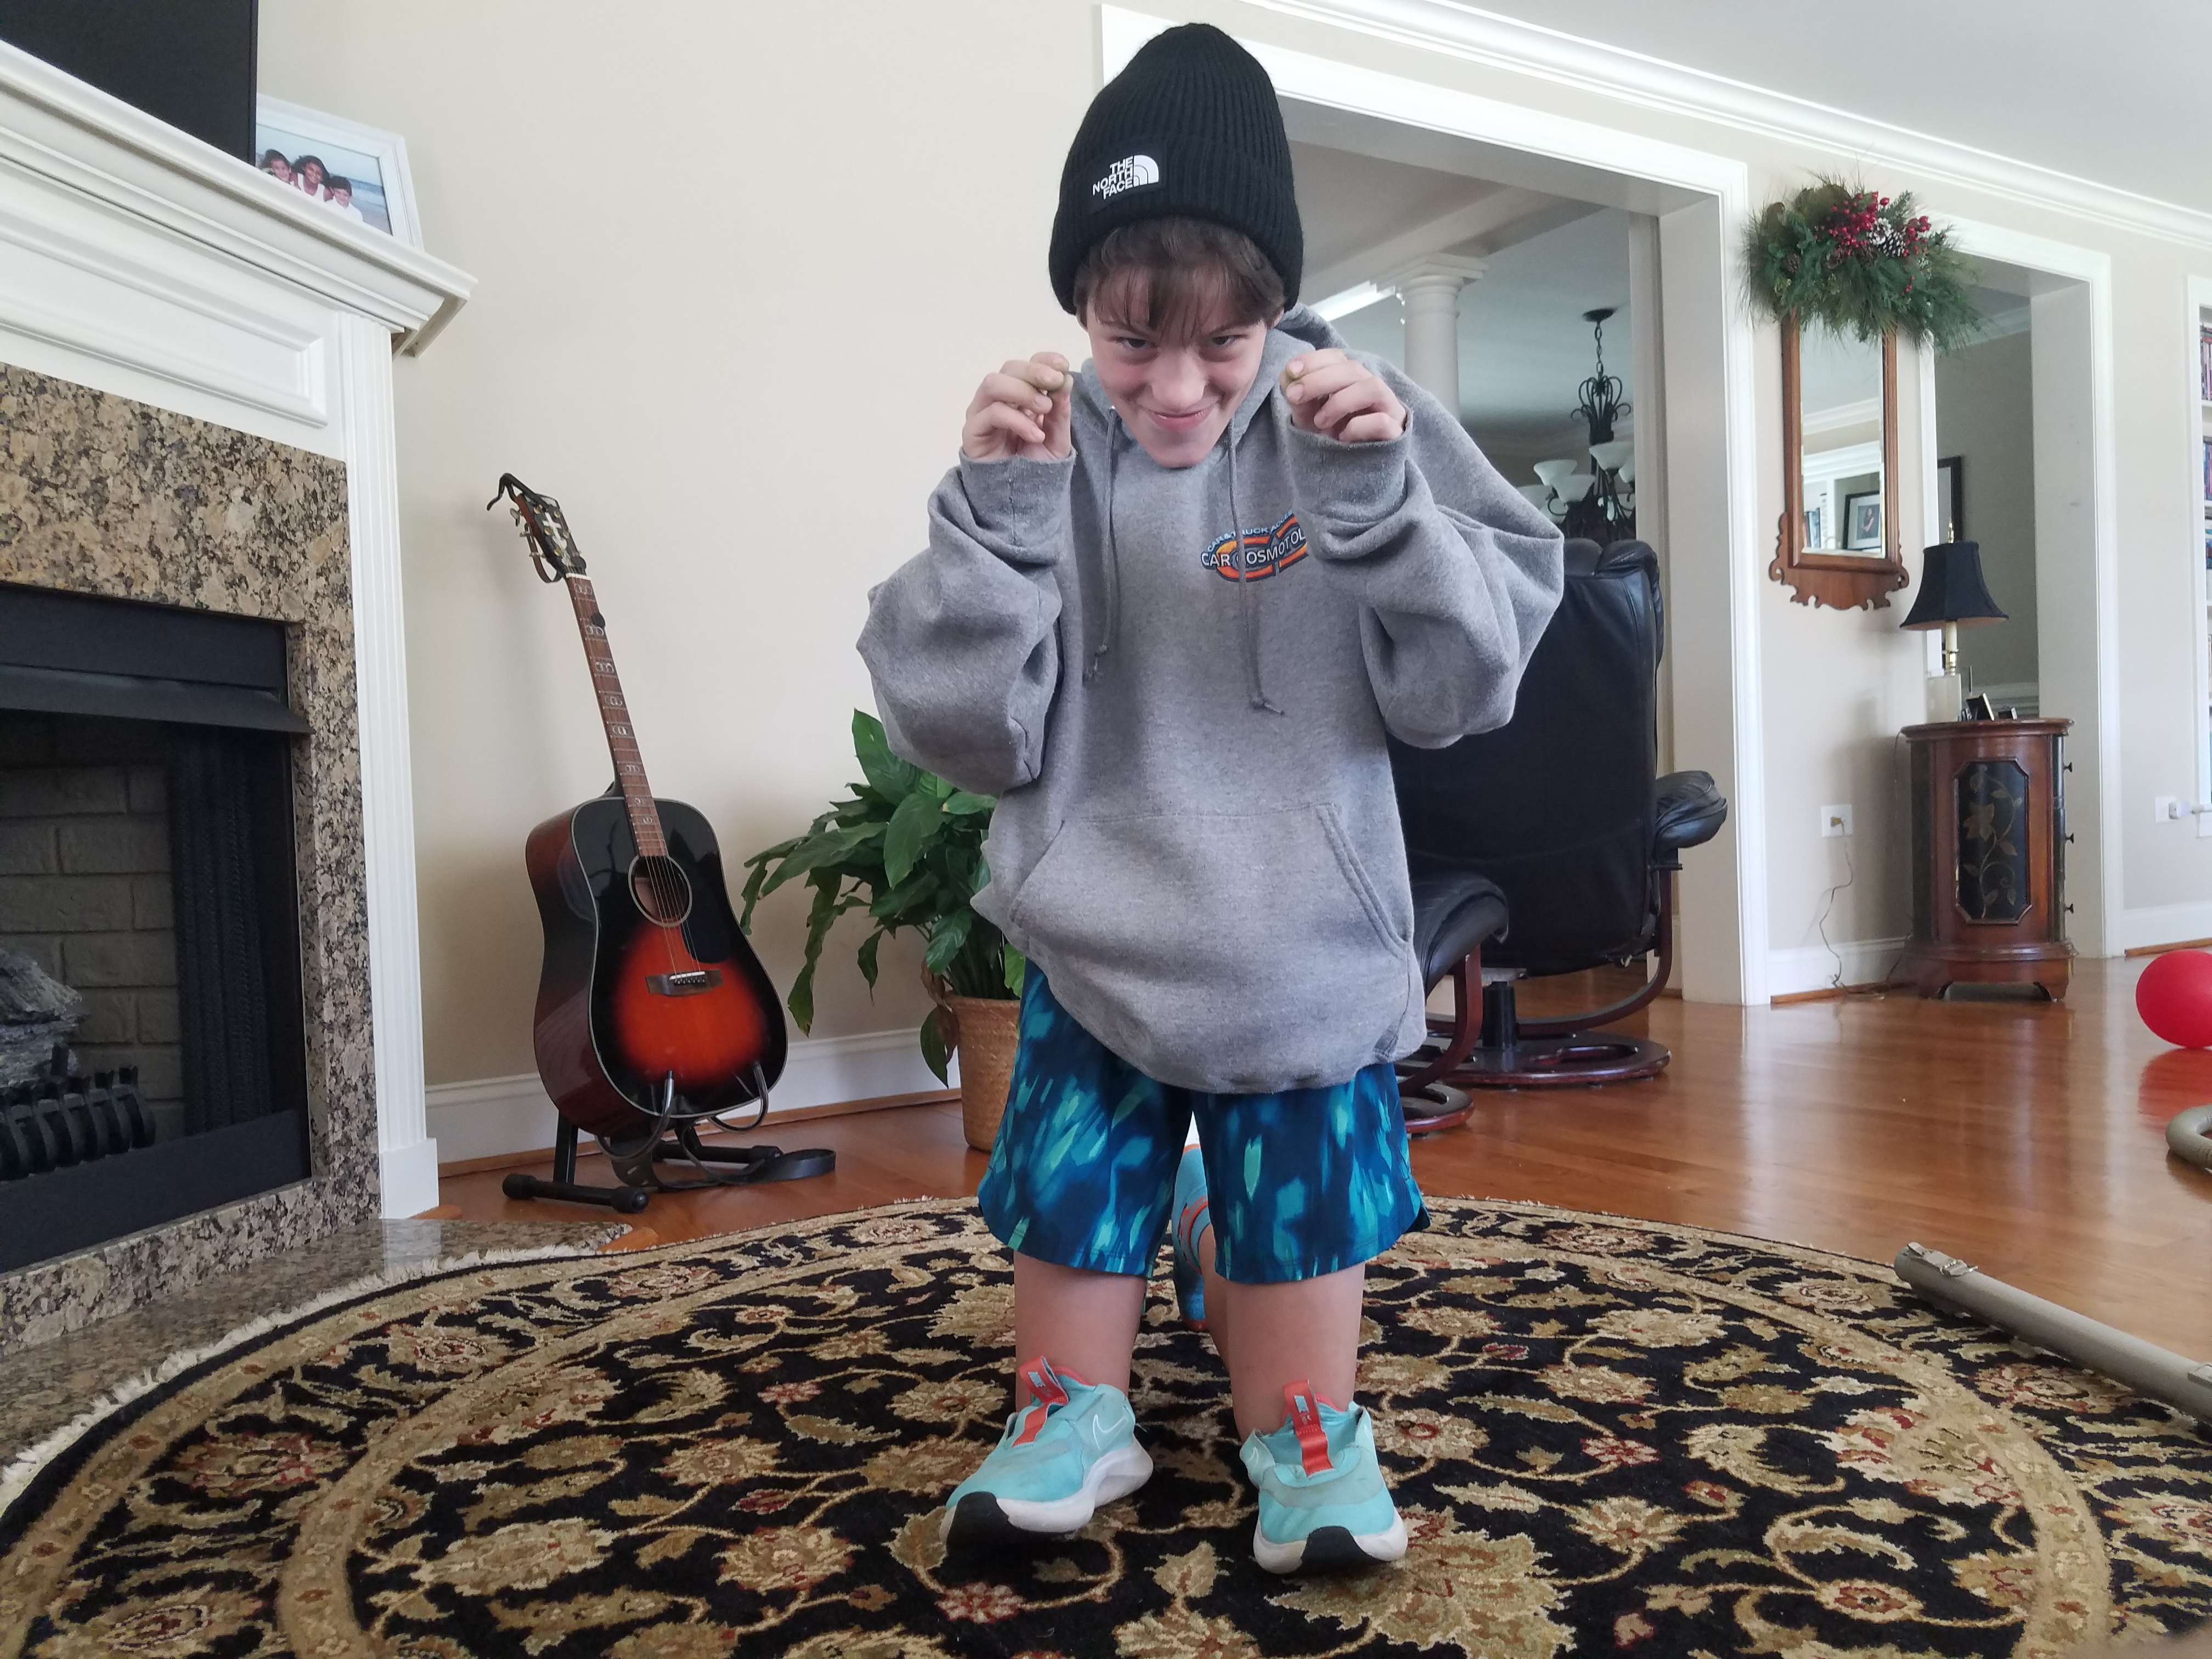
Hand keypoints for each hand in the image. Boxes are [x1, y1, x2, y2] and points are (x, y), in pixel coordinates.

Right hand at [961, 353, 1073, 461]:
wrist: (1021, 497)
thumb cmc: (1035, 464)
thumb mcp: (1057, 437)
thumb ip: (1060, 410)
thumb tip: (1065, 380)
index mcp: (1020, 394)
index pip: (1027, 365)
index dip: (1044, 360)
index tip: (1062, 365)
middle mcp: (998, 398)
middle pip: (1009, 368)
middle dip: (1033, 371)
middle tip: (1054, 382)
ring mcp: (982, 412)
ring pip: (993, 383)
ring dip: (1022, 391)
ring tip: (1044, 408)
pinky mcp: (972, 431)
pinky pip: (991, 413)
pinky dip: (1016, 420)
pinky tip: (1035, 434)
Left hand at [1281, 348, 1406, 442]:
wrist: (1350, 477)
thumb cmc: (1330, 442)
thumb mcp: (1308, 419)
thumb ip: (1299, 399)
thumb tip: (1289, 376)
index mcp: (1351, 380)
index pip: (1337, 357)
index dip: (1314, 360)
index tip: (1291, 371)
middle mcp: (1371, 389)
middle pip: (1353, 368)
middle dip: (1319, 379)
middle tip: (1294, 396)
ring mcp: (1388, 409)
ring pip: (1373, 387)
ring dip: (1340, 401)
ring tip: (1320, 422)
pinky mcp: (1395, 432)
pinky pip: (1381, 421)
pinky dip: (1357, 427)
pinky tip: (1342, 438)